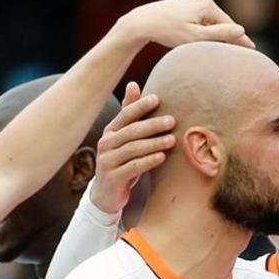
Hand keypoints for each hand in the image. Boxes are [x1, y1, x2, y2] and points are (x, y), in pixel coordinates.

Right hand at [89, 82, 175, 214]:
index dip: (140, 106)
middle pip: (131, 131)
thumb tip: (132, 83)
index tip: (158, 99)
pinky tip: (162, 157)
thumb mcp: (123, 138)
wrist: (106, 194)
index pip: (125, 115)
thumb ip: (129, 114)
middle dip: (152, 125)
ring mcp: (107, 161)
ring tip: (172, 140)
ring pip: (133, 149)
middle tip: (172, 121)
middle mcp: (106, 144)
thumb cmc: (120, 161)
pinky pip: (133, 167)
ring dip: (154, 143)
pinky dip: (148, 161)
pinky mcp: (112, 178)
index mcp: (110, 131)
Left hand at [116, 0, 254, 49]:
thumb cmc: (168, 32)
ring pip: (210, 19)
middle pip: (220, 21)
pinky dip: (204, 27)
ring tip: (223, 47)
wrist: (143, 22)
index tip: (252, 49)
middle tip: (241, 51)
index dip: (240, 39)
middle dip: (228, 35)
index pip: (229, 25)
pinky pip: (200, 17)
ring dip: (215, 32)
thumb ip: (219, 35)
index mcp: (207, 5)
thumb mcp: (195, 37)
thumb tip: (242, 31)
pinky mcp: (184, 2)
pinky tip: (204, 37)